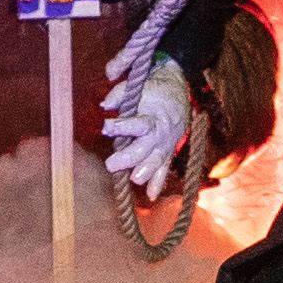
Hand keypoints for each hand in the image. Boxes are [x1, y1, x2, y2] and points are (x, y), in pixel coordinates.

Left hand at [101, 59, 195, 197]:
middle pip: (145, 149)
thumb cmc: (151, 89)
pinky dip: (158, 183)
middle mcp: (160, 133)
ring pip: (156, 162)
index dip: (122, 127)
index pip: (138, 124)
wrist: (177, 90)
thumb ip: (119, 96)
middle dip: (128, 158)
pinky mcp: (168, 151)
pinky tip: (151, 196)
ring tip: (134, 179)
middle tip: (110, 165)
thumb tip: (104, 106)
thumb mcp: (136, 86)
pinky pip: (164, 169)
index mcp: (152, 117)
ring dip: (145, 173)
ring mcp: (165, 144)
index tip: (106, 126)